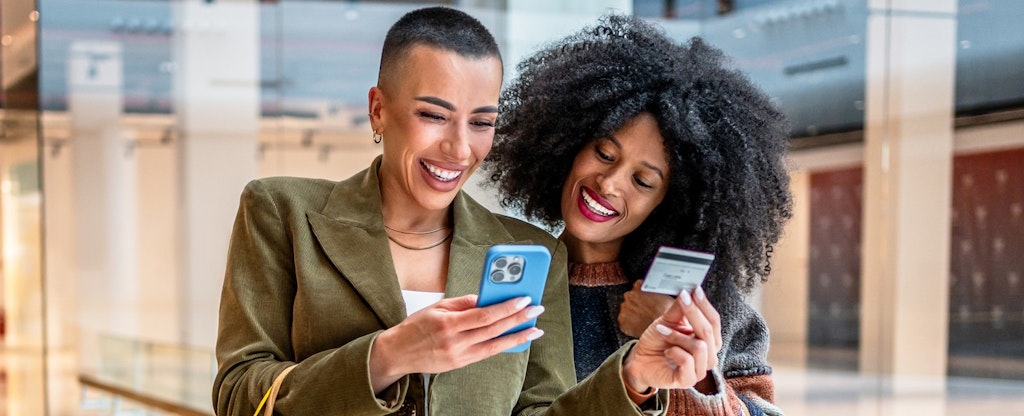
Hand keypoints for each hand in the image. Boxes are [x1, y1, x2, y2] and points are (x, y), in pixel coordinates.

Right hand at [368, 294, 543, 392]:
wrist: (398, 353)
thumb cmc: (415, 327)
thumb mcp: (437, 307)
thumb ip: (462, 303)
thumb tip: (485, 299)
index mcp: (448, 323)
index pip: (484, 315)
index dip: (506, 308)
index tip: (523, 300)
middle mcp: (455, 341)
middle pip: (493, 330)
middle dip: (518, 320)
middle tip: (536, 311)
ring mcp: (458, 355)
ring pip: (494, 346)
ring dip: (517, 337)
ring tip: (534, 330)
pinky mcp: (460, 364)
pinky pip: (486, 354)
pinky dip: (502, 346)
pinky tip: (515, 339)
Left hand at [621, 286, 721, 392]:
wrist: (640, 360)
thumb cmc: (658, 340)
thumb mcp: (668, 321)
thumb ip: (681, 308)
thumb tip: (690, 290)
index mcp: (708, 341)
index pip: (714, 321)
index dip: (705, 305)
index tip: (695, 290)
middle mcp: (708, 355)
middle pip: (709, 332)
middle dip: (694, 313)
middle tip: (682, 299)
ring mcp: (700, 370)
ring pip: (700, 347)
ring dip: (678, 336)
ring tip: (662, 332)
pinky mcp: (688, 380)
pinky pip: (688, 362)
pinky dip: (675, 352)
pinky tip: (667, 350)